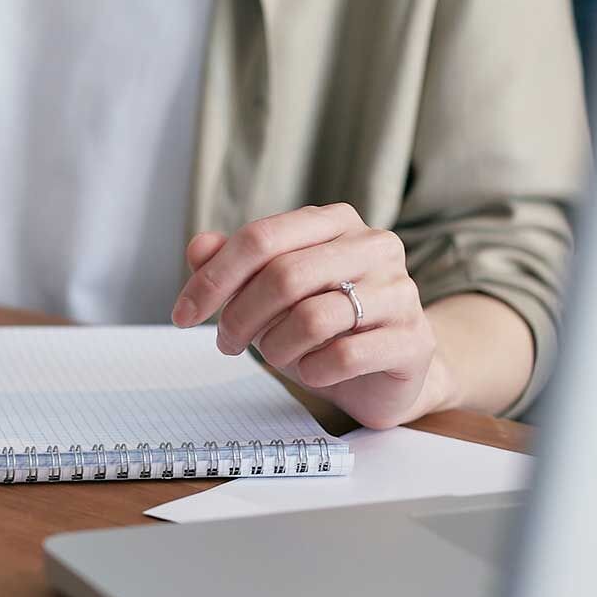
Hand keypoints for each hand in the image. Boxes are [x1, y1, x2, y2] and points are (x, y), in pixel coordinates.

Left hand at [170, 204, 441, 427]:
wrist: (385, 373)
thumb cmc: (322, 326)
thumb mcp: (270, 294)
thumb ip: (234, 266)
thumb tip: (199, 247)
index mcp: (334, 223)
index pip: (260, 239)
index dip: (213, 279)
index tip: (182, 314)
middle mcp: (373, 245)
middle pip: (283, 276)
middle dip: (240, 317)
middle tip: (227, 343)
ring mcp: (399, 291)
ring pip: (312, 318)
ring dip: (276, 347)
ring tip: (277, 356)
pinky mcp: (414, 339)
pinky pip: (345, 356)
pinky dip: (314, 370)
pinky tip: (313, 371)